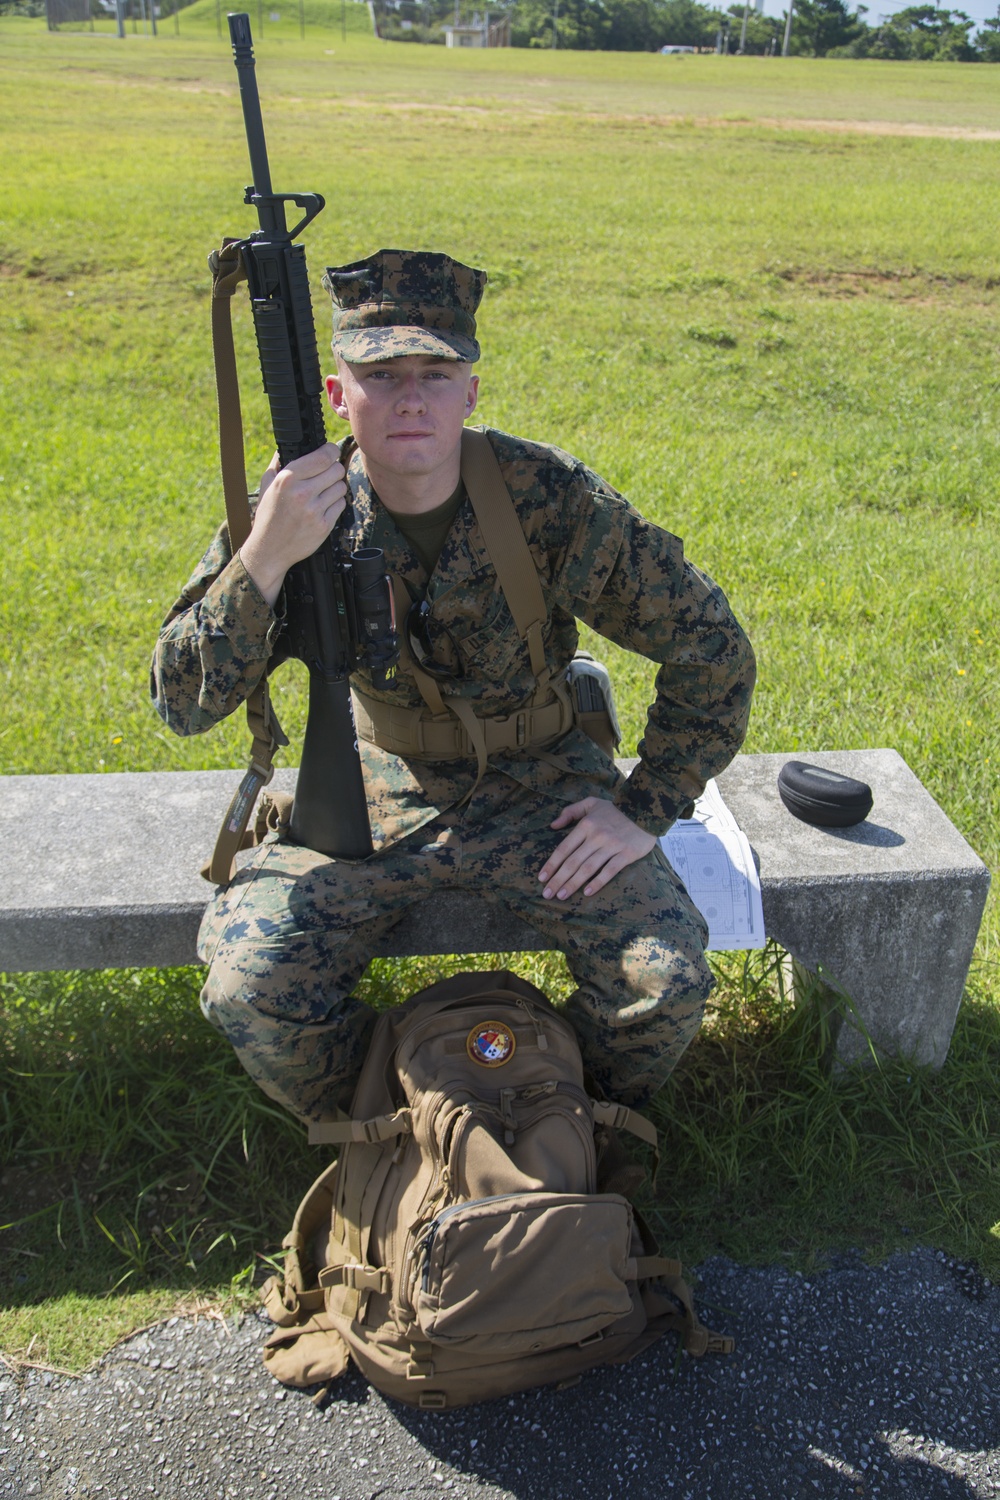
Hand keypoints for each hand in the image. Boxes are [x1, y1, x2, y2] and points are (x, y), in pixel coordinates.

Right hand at [240, 443, 346, 606]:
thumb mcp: (266, 486)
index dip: (331, 451)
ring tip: (323, 493)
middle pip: (337, 470)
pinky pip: (341, 505)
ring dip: (335, 488)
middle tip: (327, 475)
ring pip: (341, 487)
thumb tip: (287, 446)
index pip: (323, 456)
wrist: (268, 550)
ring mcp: (314, 510)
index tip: (331, 452)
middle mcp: (302, 493)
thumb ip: (277, 464)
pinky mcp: (324, 526)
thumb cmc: (267, 516)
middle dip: (334, 470)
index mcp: (287, 479)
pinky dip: (335, 504)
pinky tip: (323, 507)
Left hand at [538, 797, 656, 901]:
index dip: (552, 864)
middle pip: (573, 861)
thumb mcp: (591, 803)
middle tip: (547, 894)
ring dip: (573, 883)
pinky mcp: (626, 854)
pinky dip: (597, 882)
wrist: (645, 810)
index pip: (564, 848)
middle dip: (558, 879)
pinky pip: (609, 871)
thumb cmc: (615, 809)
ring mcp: (612, 846)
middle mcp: (597, 836)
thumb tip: (553, 825)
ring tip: (561, 895)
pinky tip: (587, 892)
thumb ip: (570, 811)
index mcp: (586, 825)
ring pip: (588, 868)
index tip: (541, 878)